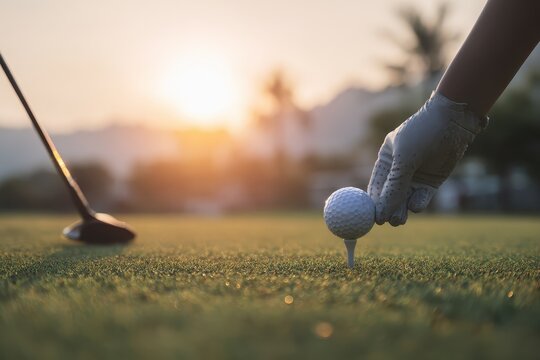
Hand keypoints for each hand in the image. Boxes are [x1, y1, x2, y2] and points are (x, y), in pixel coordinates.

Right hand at [368, 92, 487, 225]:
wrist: (454, 121)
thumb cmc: (423, 134)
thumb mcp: (406, 160)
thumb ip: (394, 186)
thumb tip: (379, 213)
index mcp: (386, 161)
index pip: (375, 186)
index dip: (373, 202)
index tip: (372, 216)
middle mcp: (399, 171)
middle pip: (390, 196)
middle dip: (388, 209)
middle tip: (387, 221)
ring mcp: (415, 177)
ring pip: (404, 200)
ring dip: (401, 210)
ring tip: (400, 219)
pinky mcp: (430, 183)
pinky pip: (421, 198)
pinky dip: (418, 203)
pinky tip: (416, 205)